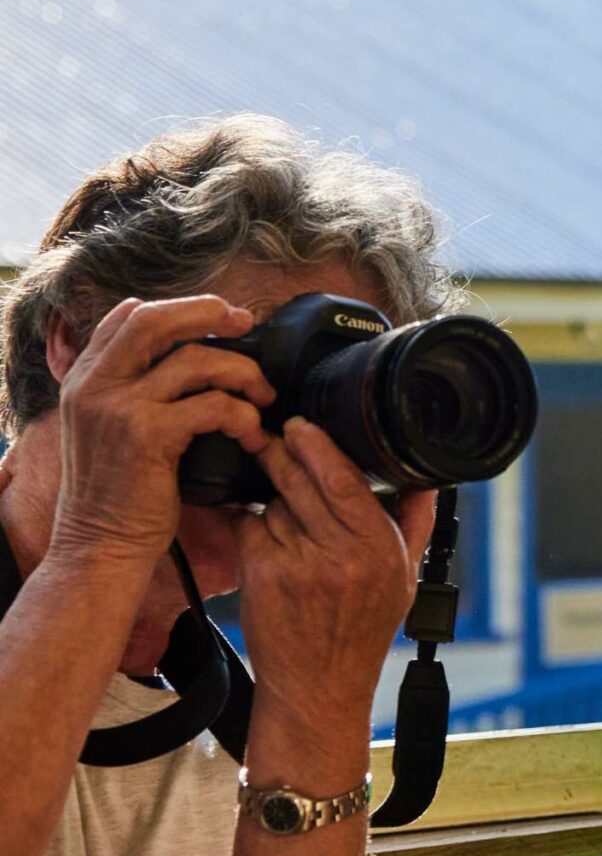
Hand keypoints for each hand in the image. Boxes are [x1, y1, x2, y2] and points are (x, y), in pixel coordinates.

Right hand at [47, 296, 272, 568]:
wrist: (101, 547)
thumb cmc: (119, 495)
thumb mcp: (109, 432)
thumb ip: (131, 392)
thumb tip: (181, 358)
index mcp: (84, 380)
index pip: (126, 317)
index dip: (175, 308)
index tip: (217, 317)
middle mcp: (94, 386)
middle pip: (155, 320)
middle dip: (208, 313)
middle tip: (246, 324)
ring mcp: (117, 407)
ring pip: (195, 359)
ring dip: (243, 373)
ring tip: (264, 397)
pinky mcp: (146, 434)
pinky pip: (213, 405)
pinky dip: (244, 416)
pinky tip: (254, 436)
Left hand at [236, 419, 433, 778]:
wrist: (318, 687)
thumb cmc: (362, 632)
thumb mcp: (404, 579)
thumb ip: (414, 524)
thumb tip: (426, 479)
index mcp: (380, 549)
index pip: (347, 480)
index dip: (319, 446)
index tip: (302, 427)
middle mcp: (341, 555)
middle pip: (303, 481)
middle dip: (284, 456)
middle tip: (275, 440)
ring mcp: (298, 565)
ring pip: (275, 504)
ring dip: (273, 500)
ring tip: (283, 516)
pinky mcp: (262, 575)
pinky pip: (250, 528)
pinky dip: (252, 526)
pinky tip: (264, 539)